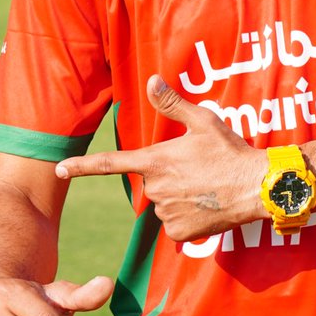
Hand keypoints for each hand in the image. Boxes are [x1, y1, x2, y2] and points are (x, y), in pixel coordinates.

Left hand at [56, 75, 265, 240]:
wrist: (257, 188)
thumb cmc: (229, 151)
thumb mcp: (203, 121)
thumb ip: (172, 104)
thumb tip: (151, 81)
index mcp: (156, 161)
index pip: (110, 163)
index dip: (81, 167)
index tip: (58, 170)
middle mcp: (156, 188)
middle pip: (150, 182)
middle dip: (166, 176)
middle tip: (195, 170)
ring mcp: (167, 213)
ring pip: (163, 203)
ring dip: (178, 197)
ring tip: (204, 187)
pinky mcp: (180, 234)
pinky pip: (175, 224)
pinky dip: (187, 217)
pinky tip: (206, 206)